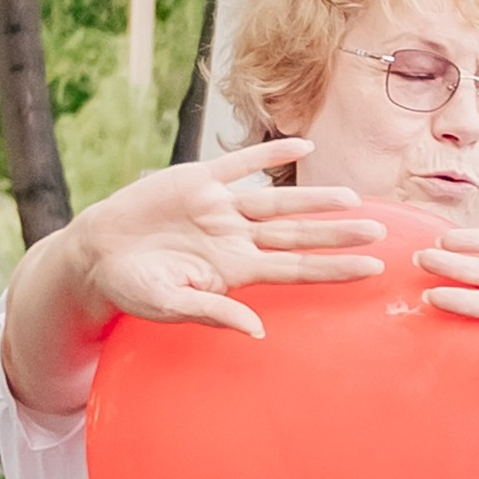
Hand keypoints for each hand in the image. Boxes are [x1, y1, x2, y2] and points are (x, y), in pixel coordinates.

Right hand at [61, 143, 384, 336]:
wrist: (97, 254)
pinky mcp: (198, 180)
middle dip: (338, 233)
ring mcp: (220, 208)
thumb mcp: (170, 305)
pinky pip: (242, 165)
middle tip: (381, 231)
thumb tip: (256, 331)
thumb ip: (213, 312)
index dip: (334, 268)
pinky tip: (303, 147)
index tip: (371, 270)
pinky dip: (270, 154)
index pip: (296, 268)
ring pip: (278, 201)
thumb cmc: (133, 290)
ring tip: (353, 198)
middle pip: (297, 234)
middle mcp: (236, 238)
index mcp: (234, 270)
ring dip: (314, 198)